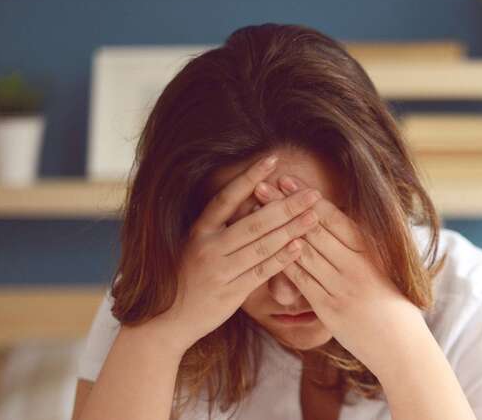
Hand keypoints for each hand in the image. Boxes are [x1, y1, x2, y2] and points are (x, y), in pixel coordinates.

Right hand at [149, 156, 322, 353]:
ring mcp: (219, 270)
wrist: (167, 321)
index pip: (226, 197)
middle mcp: (207, 247)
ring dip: (291, 230)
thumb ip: (223, 227)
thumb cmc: (187, 279)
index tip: (272, 159)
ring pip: (261, 246)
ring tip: (314, 216)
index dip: (249, 177)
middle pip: (253, 222)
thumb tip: (256, 201)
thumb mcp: (197, 246)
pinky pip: (261, 272)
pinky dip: (281, 259)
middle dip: (286, 206)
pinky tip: (299, 247)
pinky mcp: (229, 293)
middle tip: (312, 193)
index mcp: (198, 231)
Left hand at [252, 175, 429, 378]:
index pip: (334, 218)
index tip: (288, 179)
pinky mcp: (329, 309)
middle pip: (313, 229)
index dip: (308, 197)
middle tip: (262, 185)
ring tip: (257, 211)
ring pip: (304, 252)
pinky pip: (301, 280)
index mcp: (371, 250)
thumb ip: (364, 243)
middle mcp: (356, 265)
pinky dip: (283, 261)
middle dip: (285, 206)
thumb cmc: (395, 302)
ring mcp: (342, 287)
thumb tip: (339, 216)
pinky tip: (265, 247)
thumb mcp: (387, 265)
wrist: (402, 346)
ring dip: (277, 229)